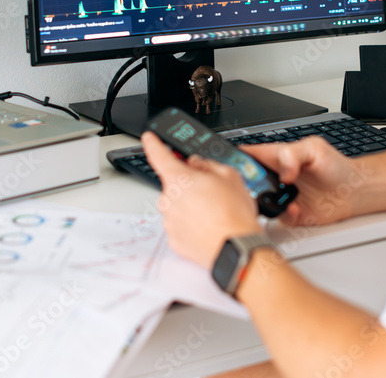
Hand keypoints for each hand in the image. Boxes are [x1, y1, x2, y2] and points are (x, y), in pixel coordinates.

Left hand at [142, 132, 261, 269]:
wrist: (237, 247)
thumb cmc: (234, 214)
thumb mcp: (230, 176)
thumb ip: (208, 165)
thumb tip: (197, 164)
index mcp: (179, 179)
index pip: (159, 155)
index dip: (153, 143)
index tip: (149, 138)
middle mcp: (169, 200)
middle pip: (174, 185)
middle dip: (189, 186)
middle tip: (212, 193)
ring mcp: (169, 221)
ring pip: (177, 206)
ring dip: (191, 206)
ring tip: (214, 214)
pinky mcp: (174, 239)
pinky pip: (180, 225)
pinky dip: (191, 225)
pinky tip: (208, 227)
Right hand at [243, 136, 371, 226]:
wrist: (354, 190)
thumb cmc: (336, 166)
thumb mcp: (314, 148)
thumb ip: (293, 154)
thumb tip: (283, 172)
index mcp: (277, 157)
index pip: (248, 154)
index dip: (235, 158)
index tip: (232, 164)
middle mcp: (276, 177)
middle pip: (248, 181)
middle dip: (245, 185)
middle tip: (254, 186)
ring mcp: (281, 197)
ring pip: (258, 202)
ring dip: (264, 202)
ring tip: (277, 197)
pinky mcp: (291, 214)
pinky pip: (278, 217)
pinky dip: (284, 213)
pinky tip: (295, 207)